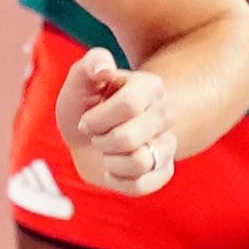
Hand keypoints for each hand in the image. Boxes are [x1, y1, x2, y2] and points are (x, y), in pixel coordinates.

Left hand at [56, 46, 180, 194]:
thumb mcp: (79, 82)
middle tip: (97, 136)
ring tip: (108, 151)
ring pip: (138, 163)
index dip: (98, 119)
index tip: (87, 120)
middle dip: (101, 141)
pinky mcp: (164, 171)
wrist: (86, 139)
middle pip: (130, 138)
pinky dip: (118, 180)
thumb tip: (105, 69)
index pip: (129, 105)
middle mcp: (166, 113)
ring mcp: (168, 144)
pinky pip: (141, 185)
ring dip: (110, 161)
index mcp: (150, 85)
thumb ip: (91, 64)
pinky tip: (115, 169)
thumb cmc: (83, 106)